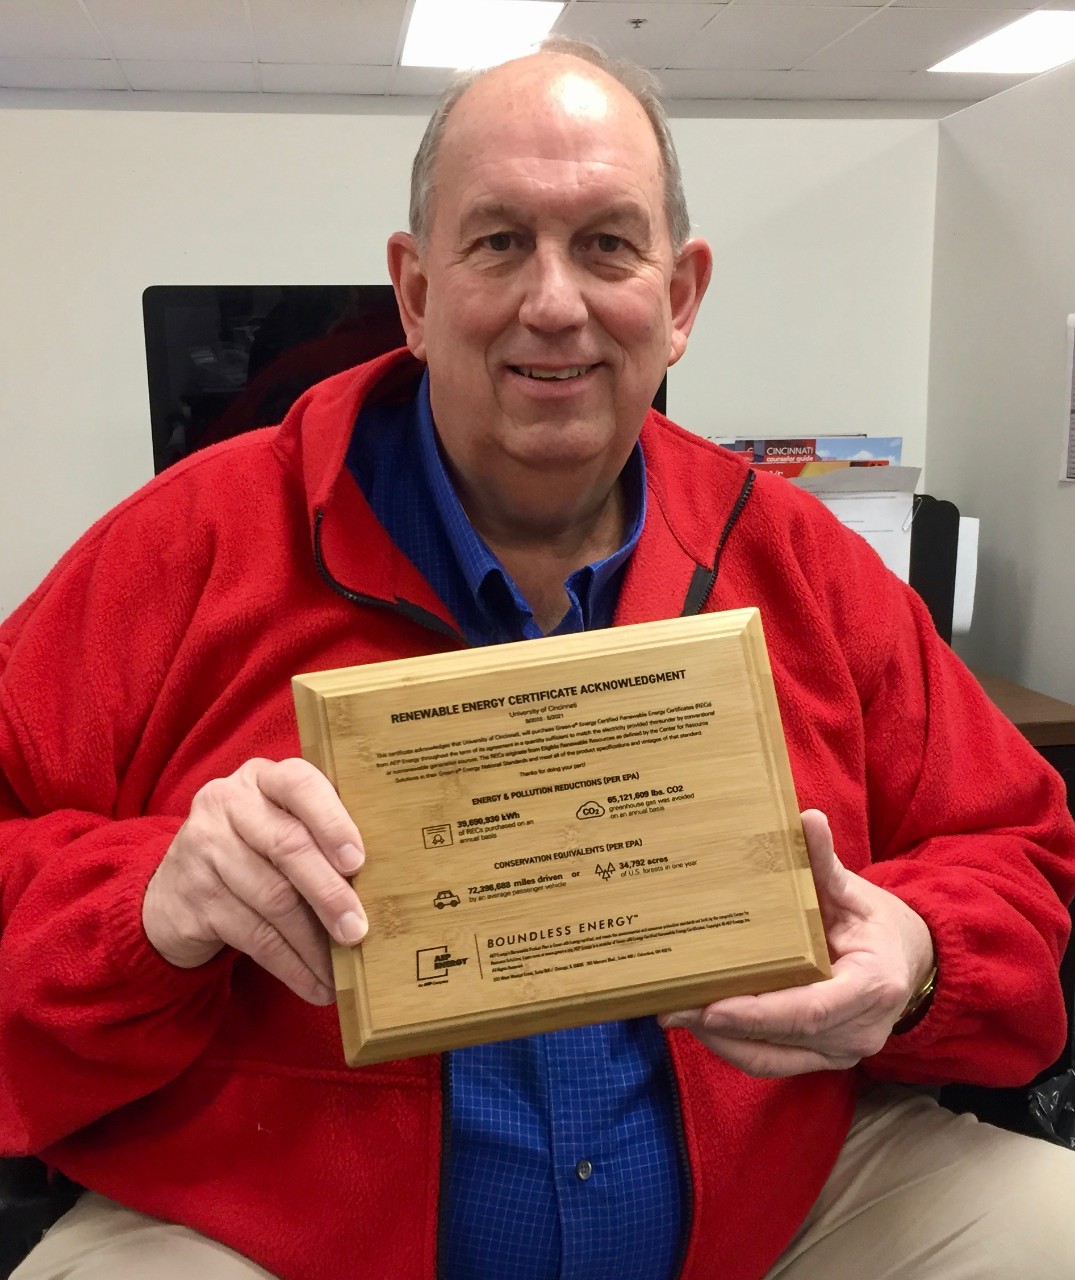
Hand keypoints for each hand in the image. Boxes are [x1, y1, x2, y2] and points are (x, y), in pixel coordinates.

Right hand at [143, 758, 365, 1005]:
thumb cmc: (253, 855)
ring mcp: (202, 847)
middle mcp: (226, 803)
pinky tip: (313, 984)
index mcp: (261, 778)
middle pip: (288, 846)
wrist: (173, 893)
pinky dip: (290, 965)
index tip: (359, 860)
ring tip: (342, 970)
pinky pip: (253, 935)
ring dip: (314, 942)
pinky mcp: (191, 896)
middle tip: (359, 930)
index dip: (332, 822)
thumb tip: (385, 884)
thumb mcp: (279, 828)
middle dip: (330, 893)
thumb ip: (319, 836)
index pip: (299, 783)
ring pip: (273, 898)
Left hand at [658, 809, 933, 1076]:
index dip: (759, 1013)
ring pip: (773, 1058)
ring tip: (676, 1013)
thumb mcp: (855, 891)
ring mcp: (844, 1051)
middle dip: (725, 1026)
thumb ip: (825, 863)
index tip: (712, 1008)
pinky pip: (775, 1062)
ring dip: (722, 1041)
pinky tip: (703, 1024)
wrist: (911, 961)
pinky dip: (737, 1047)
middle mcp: (860, 1030)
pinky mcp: (825, 1058)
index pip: (810, 1009)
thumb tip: (807, 818)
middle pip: (784, 1036)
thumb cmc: (877, 923)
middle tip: (671, 1006)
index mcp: (872, 986)